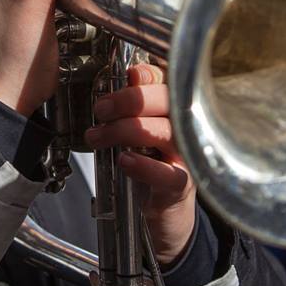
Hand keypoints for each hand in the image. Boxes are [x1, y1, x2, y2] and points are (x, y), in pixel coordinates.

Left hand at [85, 63, 196, 266]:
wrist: (169, 211)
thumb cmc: (154, 164)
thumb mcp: (142, 130)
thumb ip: (136, 104)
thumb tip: (127, 74)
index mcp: (177, 110)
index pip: (168, 82)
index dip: (145, 77)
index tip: (122, 79)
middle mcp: (188, 128)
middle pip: (169, 101)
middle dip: (129, 100)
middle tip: (101, 109)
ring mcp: (188, 156)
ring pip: (165, 131)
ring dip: (125, 130)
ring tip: (97, 137)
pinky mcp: (182, 185)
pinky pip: (167, 173)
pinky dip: (144, 165)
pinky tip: (124, 160)